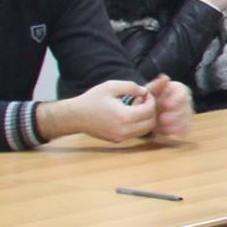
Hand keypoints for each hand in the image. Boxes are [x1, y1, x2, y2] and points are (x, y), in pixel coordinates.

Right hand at [37, 79, 159, 141]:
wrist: (75, 116)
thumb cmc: (92, 100)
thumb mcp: (111, 86)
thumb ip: (131, 87)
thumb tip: (145, 91)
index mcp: (124, 116)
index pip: (150, 110)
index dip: (151, 100)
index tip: (144, 94)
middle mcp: (125, 130)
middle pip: (151, 122)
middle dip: (151, 110)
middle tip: (142, 101)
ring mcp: (121, 137)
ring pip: (145, 130)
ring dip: (146, 119)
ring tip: (136, 108)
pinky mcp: (117, 140)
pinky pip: (136, 134)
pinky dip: (138, 125)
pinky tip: (129, 115)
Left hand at [147, 75, 193, 137]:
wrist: (147, 110)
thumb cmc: (149, 98)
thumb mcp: (150, 90)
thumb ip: (156, 84)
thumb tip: (165, 77)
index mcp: (180, 90)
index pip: (183, 94)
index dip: (175, 100)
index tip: (166, 105)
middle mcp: (186, 101)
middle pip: (186, 108)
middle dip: (175, 115)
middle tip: (162, 119)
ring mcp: (186, 113)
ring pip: (187, 119)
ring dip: (177, 124)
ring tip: (164, 128)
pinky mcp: (185, 123)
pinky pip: (187, 127)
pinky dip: (180, 131)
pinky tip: (171, 133)